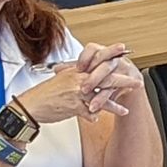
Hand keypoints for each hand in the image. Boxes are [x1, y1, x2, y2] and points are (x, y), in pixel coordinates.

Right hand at [18, 44, 137, 123]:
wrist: (29, 106)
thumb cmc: (44, 95)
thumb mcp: (61, 80)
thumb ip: (76, 78)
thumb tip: (87, 77)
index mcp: (76, 71)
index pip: (96, 59)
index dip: (110, 53)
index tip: (123, 49)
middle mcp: (78, 79)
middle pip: (104, 77)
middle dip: (122, 79)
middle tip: (136, 81)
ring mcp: (76, 92)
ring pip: (101, 95)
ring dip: (115, 103)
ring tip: (125, 108)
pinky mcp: (73, 106)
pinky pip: (91, 110)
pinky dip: (99, 114)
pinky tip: (105, 117)